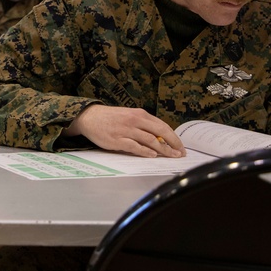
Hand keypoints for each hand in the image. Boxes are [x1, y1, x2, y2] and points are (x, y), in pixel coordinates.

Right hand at [62, 105, 185, 157]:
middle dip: (173, 144)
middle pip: (160, 132)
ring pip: (150, 140)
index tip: (181, 146)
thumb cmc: (111, 118)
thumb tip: (160, 137)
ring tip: (171, 156)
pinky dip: (146, 151)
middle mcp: (135, 120)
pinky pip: (135, 147)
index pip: (162, 126)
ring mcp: (126, 130)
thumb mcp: (129, 115)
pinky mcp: (118, 140)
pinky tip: (152, 155)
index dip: (174, 137)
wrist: (89, 117)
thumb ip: (143, 124)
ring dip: (163, 150)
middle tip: (180, 153)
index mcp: (139, 114)